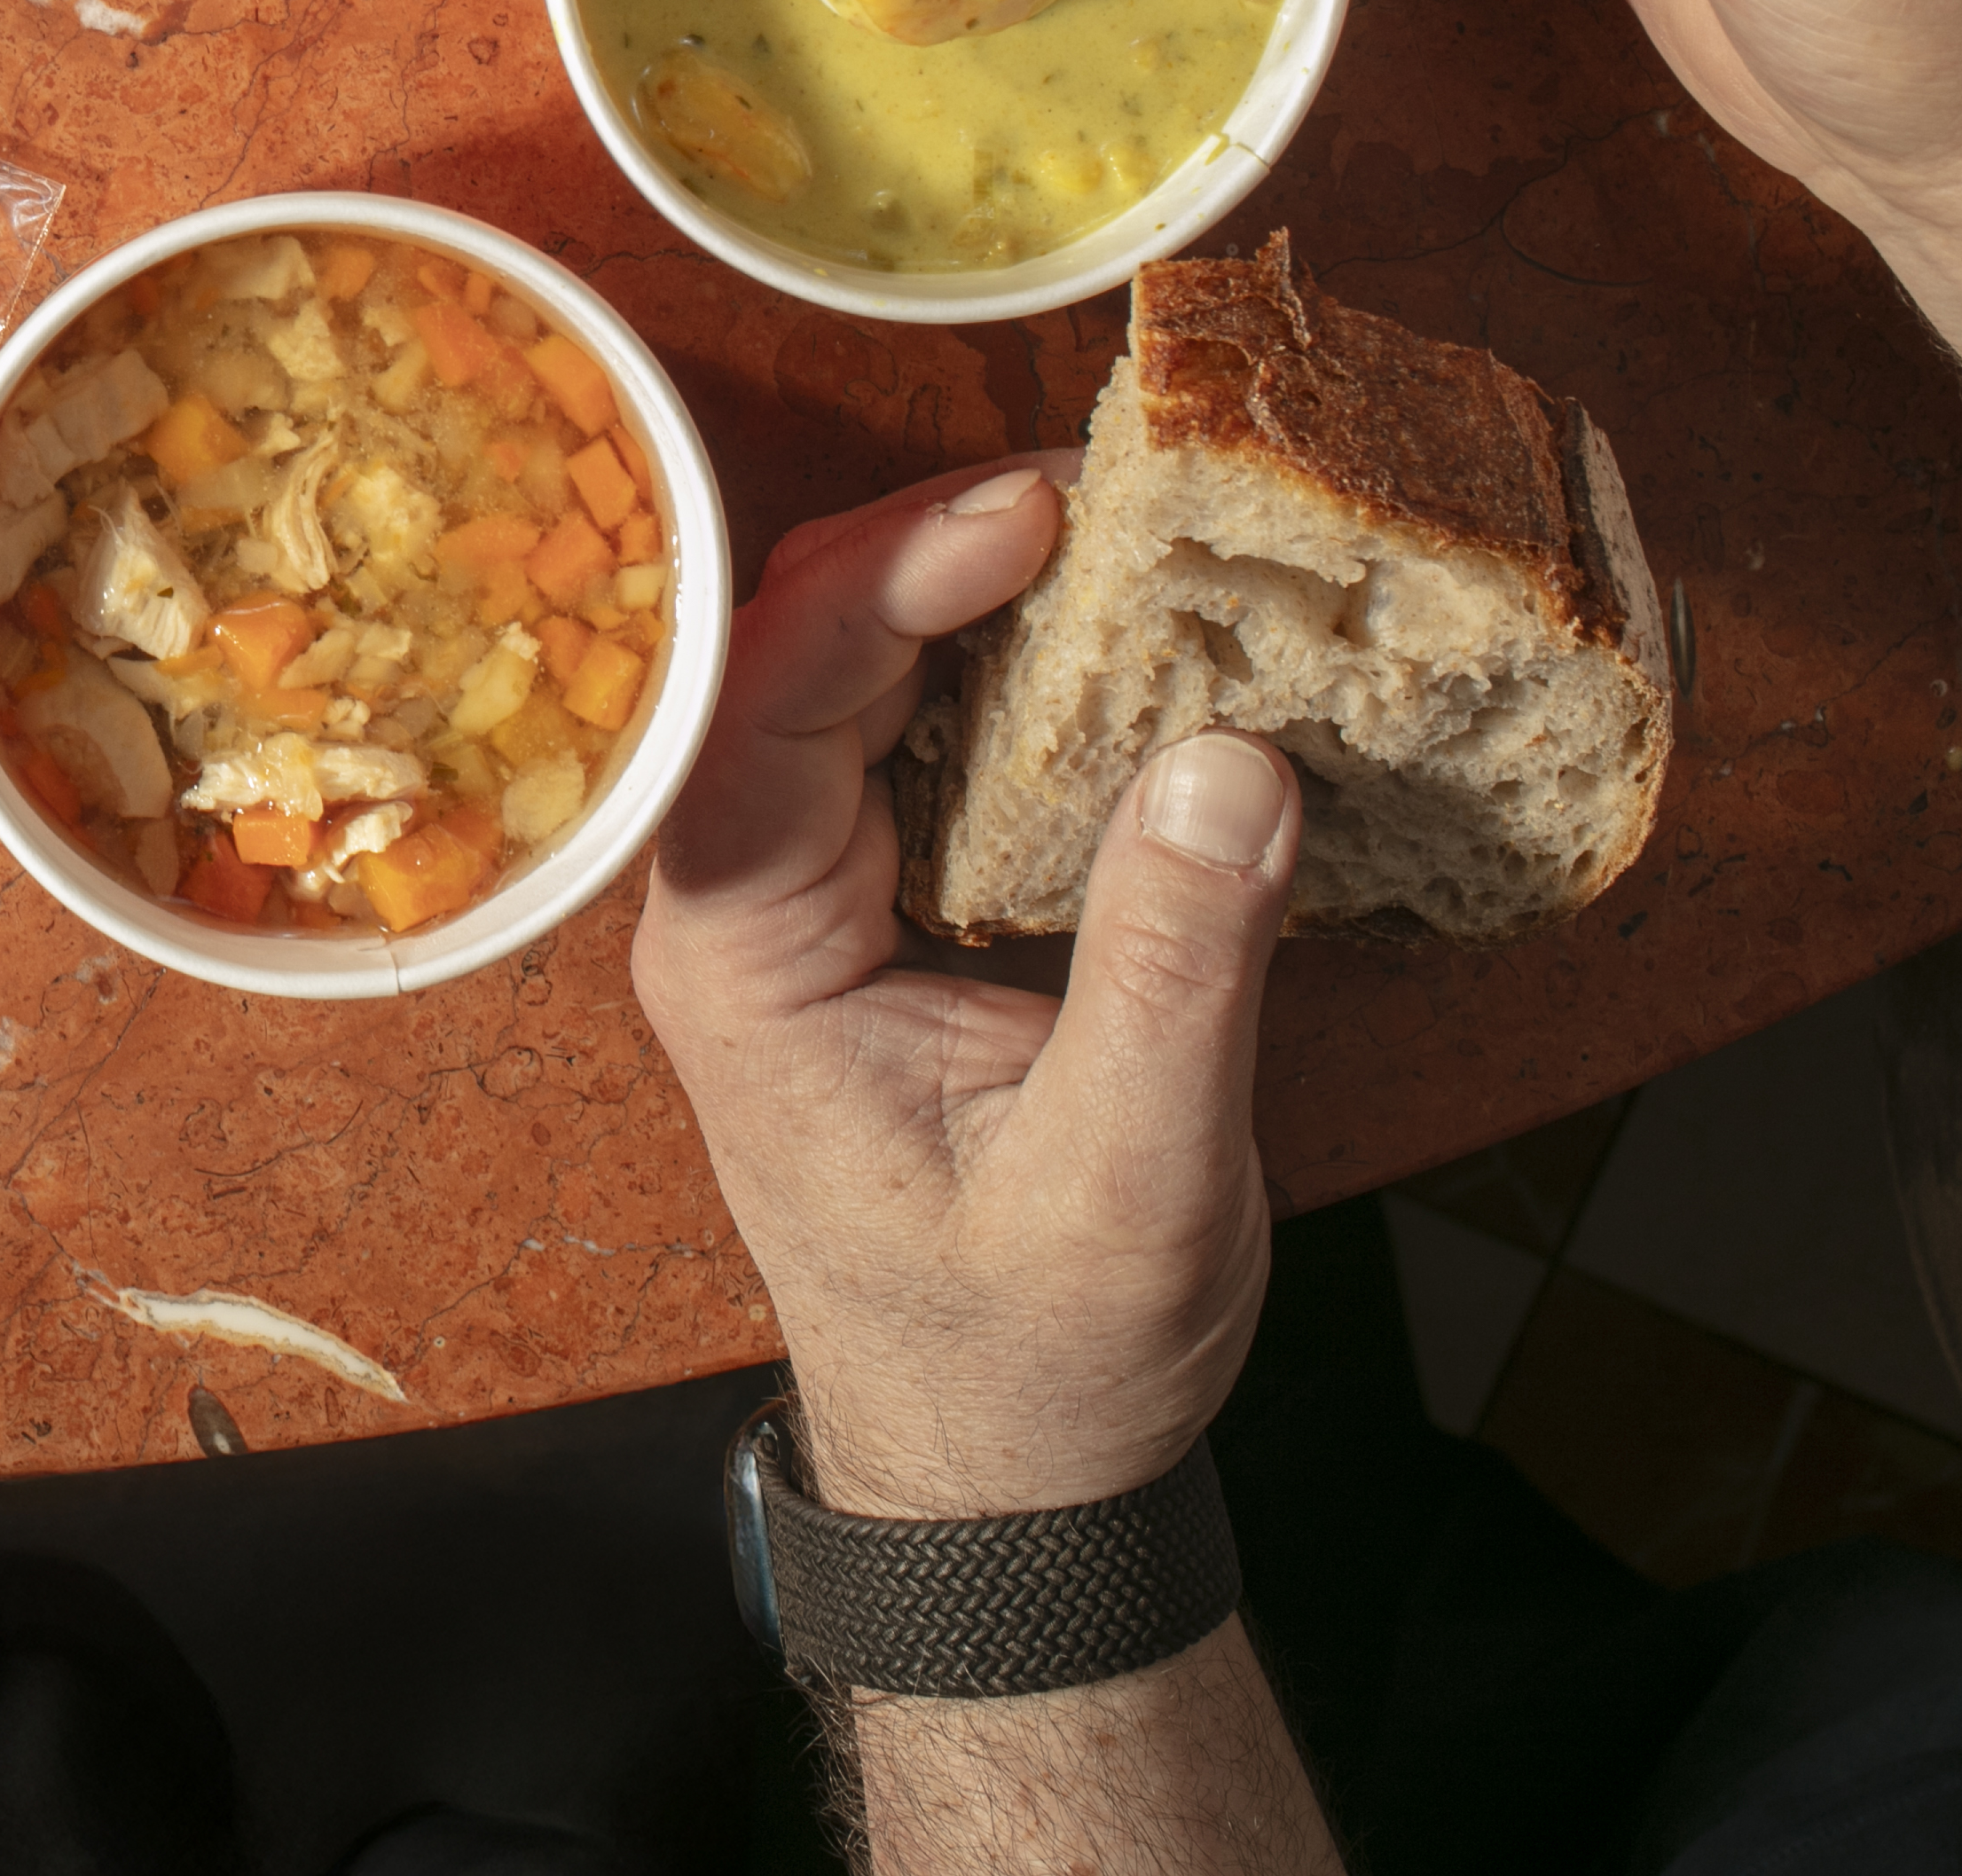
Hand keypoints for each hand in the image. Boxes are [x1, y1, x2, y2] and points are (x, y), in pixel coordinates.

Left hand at [631, 467, 1300, 1516]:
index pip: (767, 705)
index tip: (1026, 506)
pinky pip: (904, 739)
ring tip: (1108, 529)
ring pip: (845, 679)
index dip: (891, 578)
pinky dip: (995, 669)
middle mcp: (731, 905)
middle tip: (1096, 487)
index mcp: (737, 960)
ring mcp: (790, 897)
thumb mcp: (1132, 1182)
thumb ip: (1176, 972)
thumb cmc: (1032, 1361)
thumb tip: (1230, 761)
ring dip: (966, 594)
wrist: (1003, 1475)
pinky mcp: (862, 904)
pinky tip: (1093, 632)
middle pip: (792, 656)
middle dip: (934, 547)